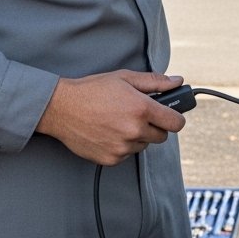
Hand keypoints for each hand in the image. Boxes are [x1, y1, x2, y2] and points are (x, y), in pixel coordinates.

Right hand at [35, 71, 186, 164]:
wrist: (61, 108)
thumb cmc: (92, 90)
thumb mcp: (125, 78)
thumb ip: (154, 81)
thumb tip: (177, 82)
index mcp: (142, 109)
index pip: (176, 123)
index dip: (175, 118)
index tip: (170, 116)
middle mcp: (134, 130)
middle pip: (161, 136)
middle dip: (154, 126)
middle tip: (138, 115)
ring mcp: (122, 147)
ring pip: (143, 146)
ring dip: (137, 137)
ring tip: (118, 122)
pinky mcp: (110, 159)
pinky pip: (127, 155)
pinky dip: (122, 146)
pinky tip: (109, 133)